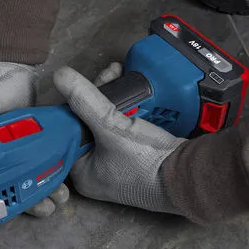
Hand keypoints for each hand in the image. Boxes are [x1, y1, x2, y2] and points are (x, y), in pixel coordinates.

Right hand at [0, 61, 67, 215]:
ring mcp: (9, 159)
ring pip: (21, 189)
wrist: (15, 68)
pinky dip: (48, 183)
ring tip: (54, 202)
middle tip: (40, 210)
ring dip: (38, 199)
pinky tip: (60, 188)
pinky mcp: (29, 152)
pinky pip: (37, 174)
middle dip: (18, 208)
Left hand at [54, 65, 185, 213]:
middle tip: (108, 75)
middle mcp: (94, 170)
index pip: (65, 132)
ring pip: (103, 121)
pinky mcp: (133, 153)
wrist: (188, 174)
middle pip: (84, 124)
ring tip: (118, 74)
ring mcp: (115, 162)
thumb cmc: (146, 161)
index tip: (79, 83)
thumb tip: (60, 76)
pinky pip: (120, 125)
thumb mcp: (111, 127)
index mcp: (80, 172)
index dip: (71, 105)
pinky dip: (123, 107)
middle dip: (94, 96)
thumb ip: (86, 101)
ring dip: (109, 97)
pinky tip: (129, 90)